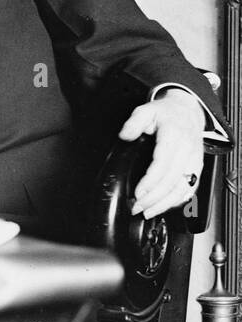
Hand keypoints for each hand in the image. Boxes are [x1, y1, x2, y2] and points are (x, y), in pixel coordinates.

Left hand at [120, 89, 205, 218]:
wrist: (188, 111)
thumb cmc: (166, 113)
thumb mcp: (146, 110)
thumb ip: (133, 122)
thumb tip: (125, 135)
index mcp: (174, 136)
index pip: (163, 164)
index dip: (150, 182)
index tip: (138, 193)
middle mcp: (188, 150)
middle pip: (172, 180)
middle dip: (154, 198)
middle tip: (137, 207)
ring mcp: (194, 161)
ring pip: (183, 188)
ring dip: (166, 203)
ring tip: (148, 212)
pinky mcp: (197, 168)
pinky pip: (191, 188)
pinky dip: (179, 200)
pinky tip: (165, 206)